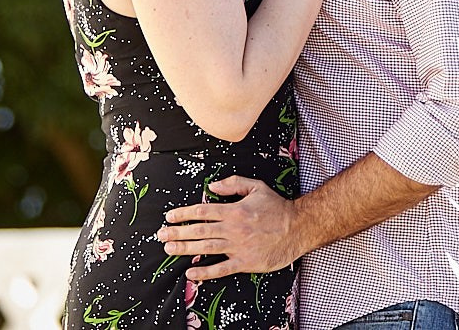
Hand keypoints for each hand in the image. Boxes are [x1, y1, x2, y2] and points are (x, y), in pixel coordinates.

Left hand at [157, 175, 301, 279]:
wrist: (297, 227)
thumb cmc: (277, 207)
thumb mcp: (257, 187)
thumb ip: (233, 184)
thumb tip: (211, 186)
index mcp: (234, 210)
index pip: (202, 211)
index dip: (183, 214)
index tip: (169, 217)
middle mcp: (233, 228)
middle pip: (199, 230)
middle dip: (177, 232)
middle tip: (161, 235)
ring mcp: (238, 247)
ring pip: (205, 248)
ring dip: (185, 249)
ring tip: (169, 249)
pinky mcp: (245, 262)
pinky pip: (221, 269)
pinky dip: (205, 272)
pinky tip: (191, 272)